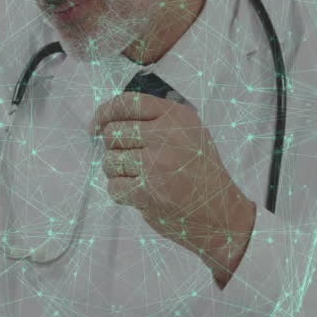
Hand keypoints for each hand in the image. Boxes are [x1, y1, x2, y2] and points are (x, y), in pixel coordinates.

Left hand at [91, 92, 256, 284]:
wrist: (220, 213)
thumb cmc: (201, 173)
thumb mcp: (190, 132)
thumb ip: (157, 119)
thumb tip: (109, 119)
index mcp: (176, 116)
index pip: (127, 103)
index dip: (104, 113)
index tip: (96, 126)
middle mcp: (166, 135)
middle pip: (112, 133)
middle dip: (115, 149)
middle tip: (132, 161)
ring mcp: (156, 164)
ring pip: (109, 161)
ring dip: (118, 173)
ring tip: (140, 179)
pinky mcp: (148, 191)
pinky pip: (114, 187)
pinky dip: (122, 193)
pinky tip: (140, 194)